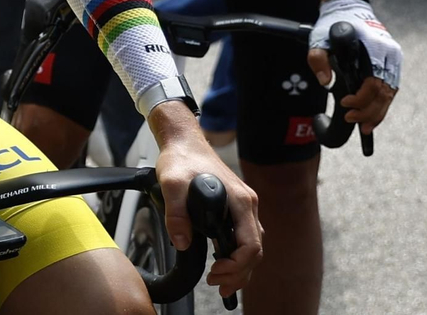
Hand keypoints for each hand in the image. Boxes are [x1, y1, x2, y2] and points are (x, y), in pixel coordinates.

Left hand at [151, 104, 262, 297]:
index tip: (215, 272)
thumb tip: (182, 242)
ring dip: (240, 268)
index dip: (236, 265)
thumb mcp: (172, 183)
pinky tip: (224, 265)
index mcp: (240, 201)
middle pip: (255, 250)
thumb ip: (176, 213)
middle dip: (239, 273)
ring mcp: (243, 207)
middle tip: (216, 285)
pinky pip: (244, 238)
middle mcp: (247, 205)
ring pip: (252, 246)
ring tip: (221, 282)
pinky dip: (238, 257)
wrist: (184, 142)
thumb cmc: (182, 157)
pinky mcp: (235, 208)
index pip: (250, 244)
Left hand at [308, 0, 400, 133]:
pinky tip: (373, 115)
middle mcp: (389, 53)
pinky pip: (391, 87)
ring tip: (365, 127)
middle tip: (353, 122)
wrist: (348, 8)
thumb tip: (325, 82)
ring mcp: (393, 58)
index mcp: (374, 47)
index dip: (361, 99)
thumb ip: (318, 59)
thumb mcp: (318, 38)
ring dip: (378, 112)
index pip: (373, 83)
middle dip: (370, 112)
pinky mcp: (392, 62)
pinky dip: (382, 103)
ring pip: (390, 92)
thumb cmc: (333, 23)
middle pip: (385, 92)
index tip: (345, 104)